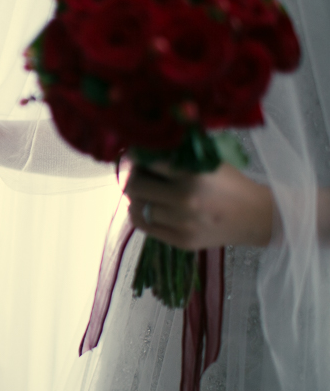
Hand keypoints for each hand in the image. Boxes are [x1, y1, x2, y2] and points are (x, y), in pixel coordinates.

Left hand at [125, 163, 273, 249]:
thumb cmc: (231, 184)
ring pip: (136, 207)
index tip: (133, 156)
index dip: (135, 158)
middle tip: (138, 175)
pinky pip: (143, 225)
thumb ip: (178, 156)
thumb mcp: (208, 161)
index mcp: (192, 175)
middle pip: (135, 186)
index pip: (148, 163)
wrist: (256, 217)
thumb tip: (144, 150)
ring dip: (136, 197)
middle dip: (133, 178)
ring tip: (145, 192)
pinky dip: (139, 213)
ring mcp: (181, 223)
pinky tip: (147, 206)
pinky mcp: (180, 241)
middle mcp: (184, 200)